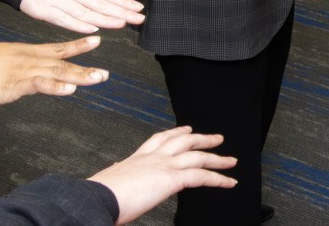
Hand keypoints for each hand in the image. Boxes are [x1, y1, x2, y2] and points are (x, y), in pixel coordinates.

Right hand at [0, 36, 107, 103]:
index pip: (57, 47)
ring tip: (98, 78)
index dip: (78, 45)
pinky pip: (38, 84)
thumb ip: (22, 67)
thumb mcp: (5, 62)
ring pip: (56, 72)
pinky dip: (55, 87)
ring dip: (79, 76)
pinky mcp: (13, 83)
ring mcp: (23, 69)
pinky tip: (69, 89)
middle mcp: (29, 58)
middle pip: (62, 61)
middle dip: (85, 66)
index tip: (96, 41)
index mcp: (27, 52)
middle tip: (106, 73)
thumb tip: (34, 77)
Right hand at [20, 0, 144, 32]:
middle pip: (100, 3)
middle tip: (139, 18)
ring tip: (122, 23)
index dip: (123, 1)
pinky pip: (63, 19)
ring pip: (85, 12)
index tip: (139, 7)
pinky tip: (92, 30)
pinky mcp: (45, 11)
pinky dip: (78, 25)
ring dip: (104, 19)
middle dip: (121, 11)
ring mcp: (58, 1)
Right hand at [89, 126, 237, 223]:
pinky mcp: (171, 178)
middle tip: (216, 138)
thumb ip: (119, 177)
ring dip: (217, 157)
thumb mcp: (110, 183)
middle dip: (201, 138)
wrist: (98, 198)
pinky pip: (202, 176)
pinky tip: (228, 181)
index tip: (185, 129)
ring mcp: (163, 165)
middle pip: (183, 141)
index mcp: (136, 158)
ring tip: (230, 160)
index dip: (175, 133)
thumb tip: (116, 177)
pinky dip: (218, 178)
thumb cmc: (99, 195)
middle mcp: (152, 157)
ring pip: (197, 155)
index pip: (160, 139)